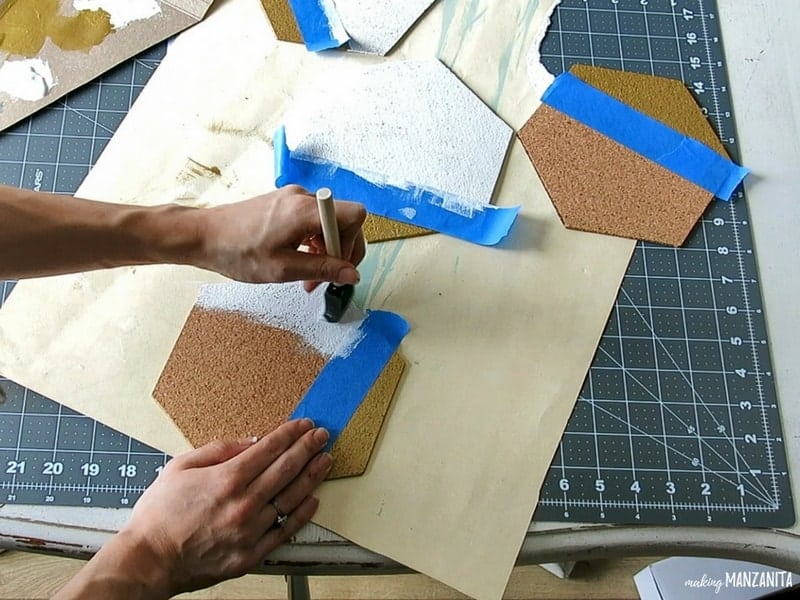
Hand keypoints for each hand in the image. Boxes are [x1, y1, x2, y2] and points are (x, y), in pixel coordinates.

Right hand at [54, 419, 332, 598]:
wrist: (148, 561)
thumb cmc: (160, 513)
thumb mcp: (181, 467)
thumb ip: (219, 450)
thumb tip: (253, 442)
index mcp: (226, 479)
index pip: (269, 449)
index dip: (291, 434)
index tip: (305, 424)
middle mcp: (243, 504)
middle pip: (286, 470)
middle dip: (308, 449)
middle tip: (323, 436)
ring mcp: (250, 531)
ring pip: (291, 498)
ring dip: (312, 476)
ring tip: (326, 461)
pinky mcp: (251, 554)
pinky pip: (285, 530)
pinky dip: (302, 513)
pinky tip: (313, 499)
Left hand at [195, 185, 366, 289]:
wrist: (203, 236)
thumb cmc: (237, 251)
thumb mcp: (284, 269)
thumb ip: (323, 269)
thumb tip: (351, 274)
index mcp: (305, 210)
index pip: (354, 215)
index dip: (353, 243)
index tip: (338, 265)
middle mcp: (302, 198)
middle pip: (342, 221)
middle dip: (338, 252)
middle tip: (323, 280)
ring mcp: (292, 199)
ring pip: (327, 224)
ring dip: (324, 251)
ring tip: (307, 276)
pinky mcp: (284, 204)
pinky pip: (311, 221)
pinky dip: (312, 242)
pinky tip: (298, 260)